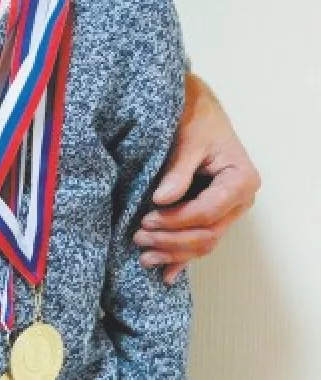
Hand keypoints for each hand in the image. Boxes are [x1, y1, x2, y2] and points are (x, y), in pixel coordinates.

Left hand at [136, 71, 259, 282]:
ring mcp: (228, 209)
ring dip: (174, 252)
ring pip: (204, 241)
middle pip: (207, 233)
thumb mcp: (187, 138)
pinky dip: (182, 257)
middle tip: (138, 238)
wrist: (196, 105)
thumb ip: (177, 171)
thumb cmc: (194, 115)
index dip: (176, 219)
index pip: (207, 212)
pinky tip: (165, 274)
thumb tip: (161, 201)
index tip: (147, 218)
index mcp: (241, 180)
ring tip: (144, 256)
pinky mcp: (212, 211)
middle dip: (172, 239)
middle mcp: (240, 199)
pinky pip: (200, 239)